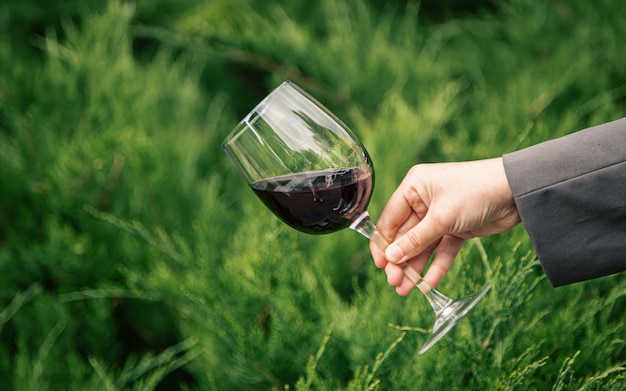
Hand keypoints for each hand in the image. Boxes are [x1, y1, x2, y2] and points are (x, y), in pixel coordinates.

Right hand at [369, 158, 520, 294]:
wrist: (517, 192)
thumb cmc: (475, 192)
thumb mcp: (441, 217)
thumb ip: (415, 240)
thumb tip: (391, 257)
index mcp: (413, 187)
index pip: (390, 219)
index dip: (383, 244)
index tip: (380, 266)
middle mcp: (423, 201)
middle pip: (405, 236)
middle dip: (400, 260)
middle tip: (395, 283)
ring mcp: (440, 216)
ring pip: (422, 246)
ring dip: (415, 267)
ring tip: (406, 290)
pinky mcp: (456, 229)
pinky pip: (442, 250)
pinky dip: (436, 266)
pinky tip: (428, 285)